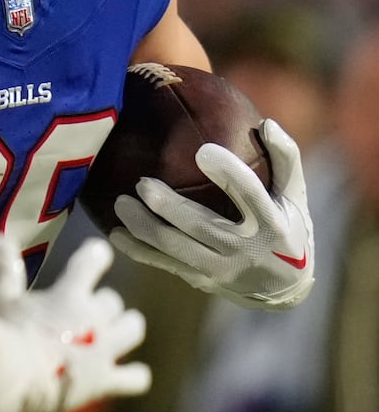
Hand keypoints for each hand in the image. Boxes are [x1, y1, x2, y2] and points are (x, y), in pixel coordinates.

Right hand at [0, 235, 150, 411]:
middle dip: (103, 303)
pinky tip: (129, 376)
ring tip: (115, 333)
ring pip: (133, 329)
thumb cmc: (3, 333)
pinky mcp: (106, 381)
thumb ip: (4, 268)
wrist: (14, 378)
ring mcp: (104, 350)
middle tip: (87, 311)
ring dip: (126, 328)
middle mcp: (94, 318)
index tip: (98, 253)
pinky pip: (136, 377)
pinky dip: (134, 375)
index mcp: (69, 294)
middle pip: (112, 301)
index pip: (91, 262)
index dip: (96, 255)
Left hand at [107, 119, 313, 309]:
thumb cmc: (288, 228)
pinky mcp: (202, 279)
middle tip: (141, 183)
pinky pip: (164, 264)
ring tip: (120, 203)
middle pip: (200, 226)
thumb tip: (267, 124)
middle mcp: (245, 249)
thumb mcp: (295, 197)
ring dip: (143, 226)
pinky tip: (117, 233)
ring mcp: (221, 268)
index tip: (203, 151)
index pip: (250, 195)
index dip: (228, 173)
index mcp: (272, 223)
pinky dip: (138, 250)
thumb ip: (285, 159)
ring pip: (175, 247)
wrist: (287, 287)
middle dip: (168, 206)